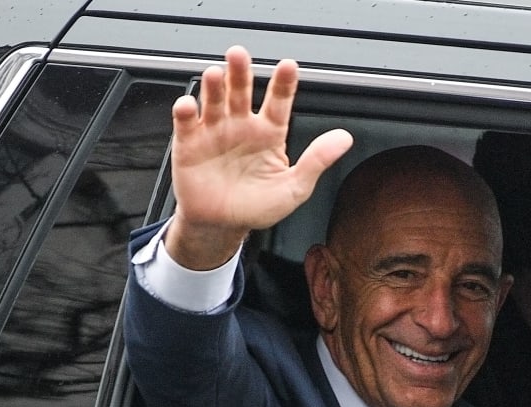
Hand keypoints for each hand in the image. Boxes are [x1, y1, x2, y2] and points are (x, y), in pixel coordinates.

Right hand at [166, 45, 352, 269]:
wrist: (221, 227)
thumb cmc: (256, 208)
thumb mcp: (293, 189)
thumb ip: (317, 161)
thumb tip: (344, 139)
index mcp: (269, 133)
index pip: (278, 101)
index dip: (283, 83)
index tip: (288, 66)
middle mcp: (241, 126)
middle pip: (241, 92)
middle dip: (240, 72)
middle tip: (239, 55)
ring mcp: (215, 132)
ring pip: (214, 101)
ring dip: (213, 87)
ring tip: (215, 75)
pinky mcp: (189, 144)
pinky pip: (187, 123)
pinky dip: (186, 112)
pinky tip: (188, 106)